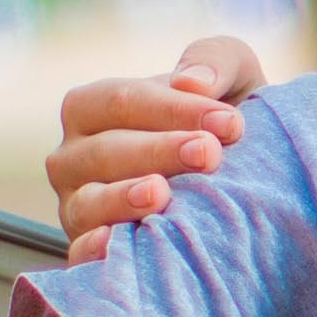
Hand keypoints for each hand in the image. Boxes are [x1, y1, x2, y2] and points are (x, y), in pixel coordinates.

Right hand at [48, 36, 267, 260]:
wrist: (242, 179)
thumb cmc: (222, 120)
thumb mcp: (230, 77)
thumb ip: (214, 61)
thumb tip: (191, 81)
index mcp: (92, 107)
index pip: (121, 101)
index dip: (173, 109)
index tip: (228, 122)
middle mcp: (73, 156)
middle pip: (106, 150)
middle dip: (160, 151)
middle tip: (210, 154)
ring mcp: (76, 206)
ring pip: (88, 202)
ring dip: (124, 198)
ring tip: (161, 194)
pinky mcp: (87, 250)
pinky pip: (79, 254)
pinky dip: (93, 251)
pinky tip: (115, 243)